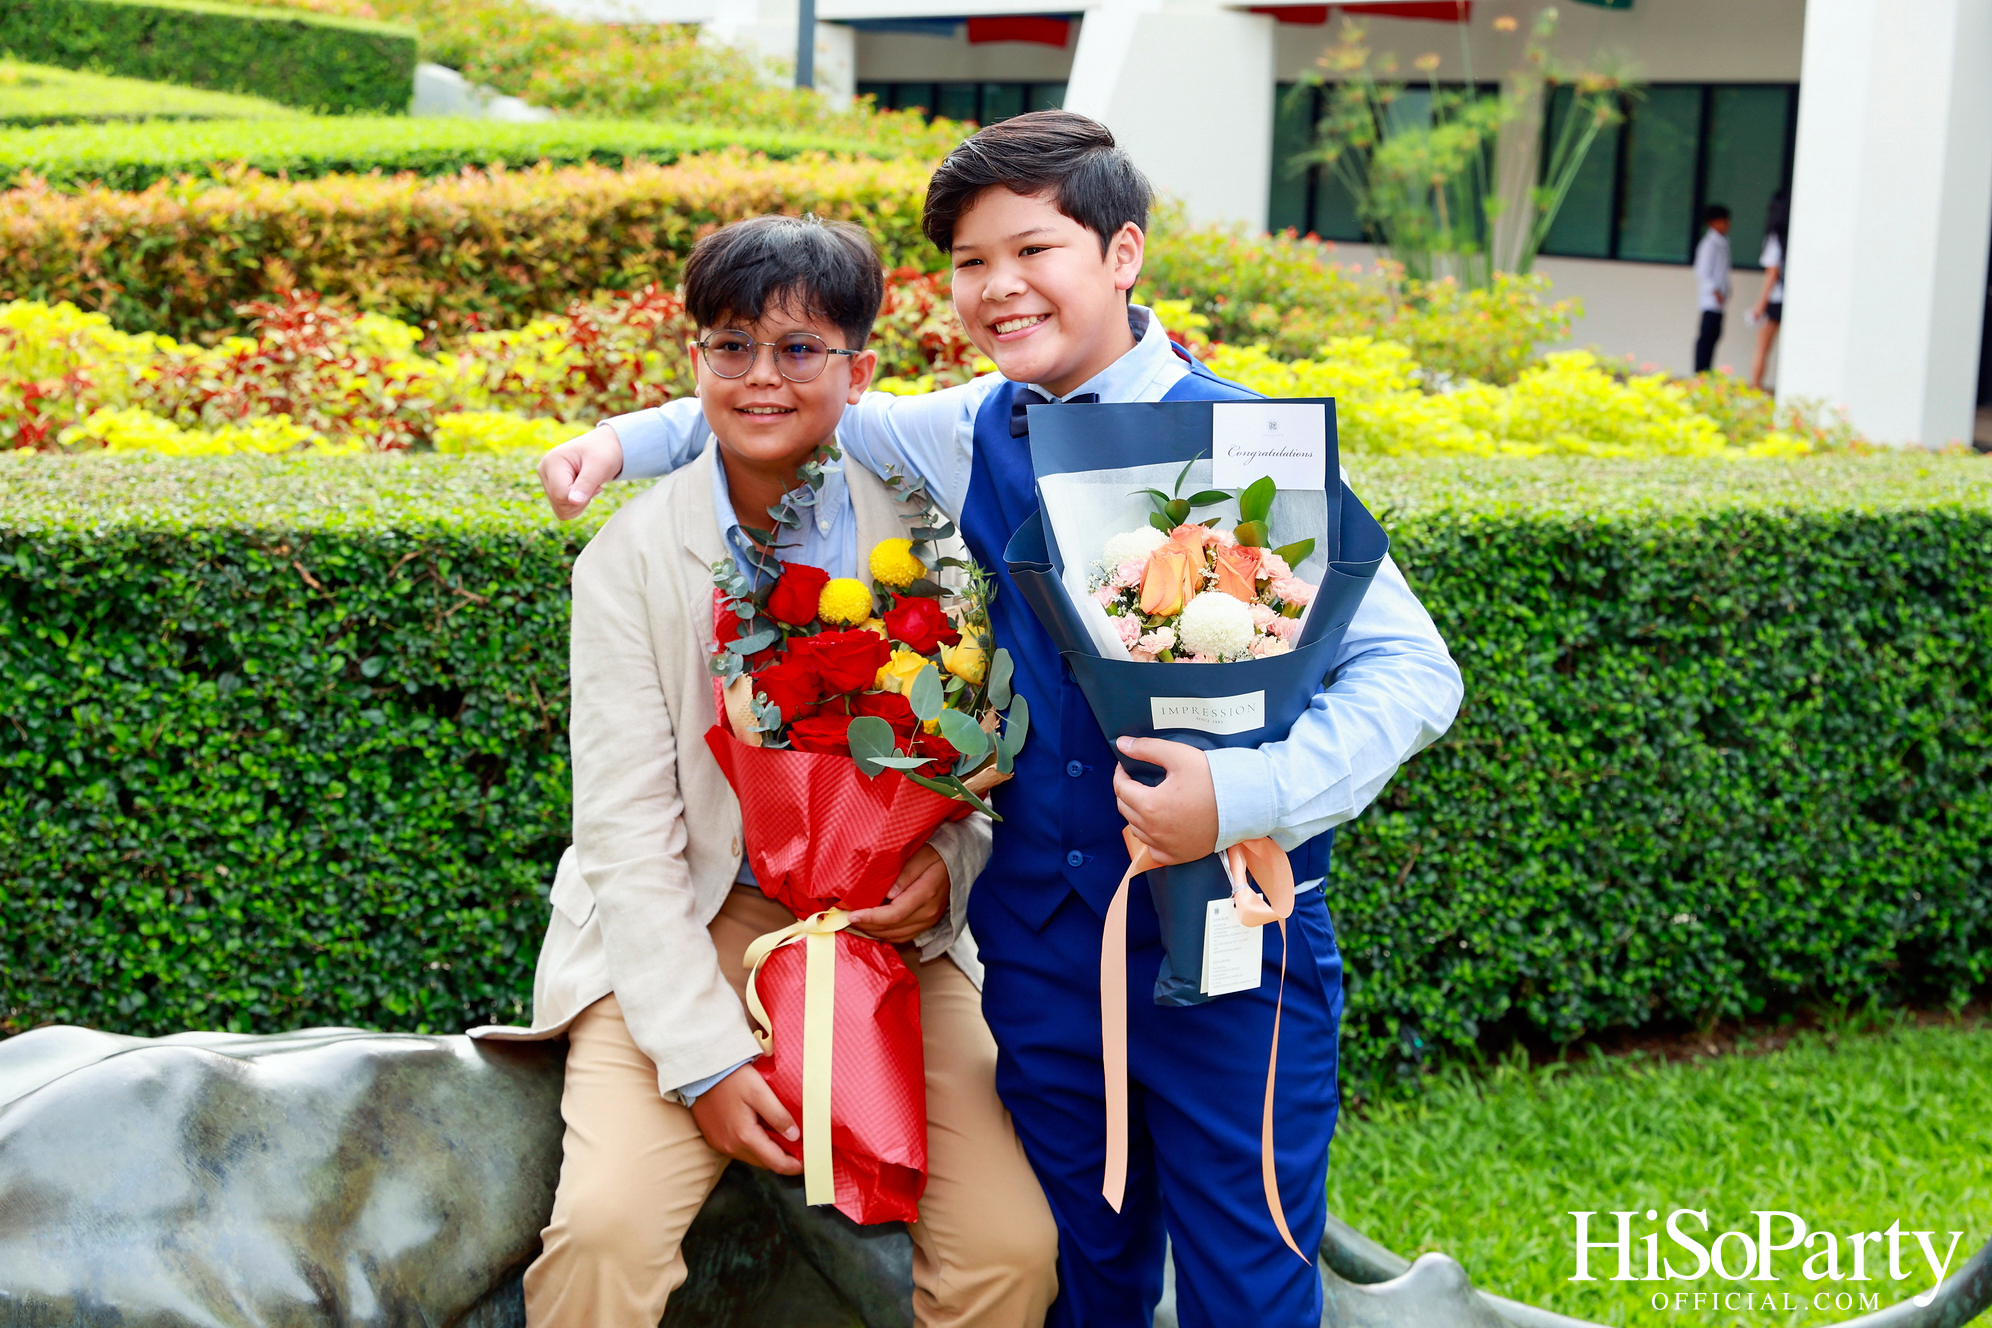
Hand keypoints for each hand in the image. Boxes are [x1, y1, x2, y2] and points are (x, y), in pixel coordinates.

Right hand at [537, 424, 623, 519]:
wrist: (605, 446)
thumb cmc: (604, 451)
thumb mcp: (600, 465)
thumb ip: (586, 483)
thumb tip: (574, 502)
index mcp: (552, 461)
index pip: (561, 494)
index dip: (582, 496)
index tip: (595, 482)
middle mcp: (544, 471)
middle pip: (560, 504)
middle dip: (581, 500)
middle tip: (593, 483)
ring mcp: (546, 480)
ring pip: (561, 510)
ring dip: (580, 504)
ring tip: (588, 484)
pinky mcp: (552, 489)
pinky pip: (563, 511)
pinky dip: (577, 506)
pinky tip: (583, 490)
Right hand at [689, 1065, 802, 1174]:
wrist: (702, 1072)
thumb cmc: (732, 1078)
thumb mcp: (760, 1092)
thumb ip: (778, 1115)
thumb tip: (794, 1136)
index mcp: (745, 1137)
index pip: (776, 1163)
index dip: (794, 1166)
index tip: (808, 1161)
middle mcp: (731, 1147)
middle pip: (764, 1163)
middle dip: (783, 1159)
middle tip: (798, 1146)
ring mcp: (721, 1144)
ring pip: (752, 1157)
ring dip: (767, 1152)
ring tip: (782, 1137)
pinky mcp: (715, 1139)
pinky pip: (739, 1150)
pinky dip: (753, 1145)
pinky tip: (760, 1130)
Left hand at [847, 844, 948, 943]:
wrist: (960, 861)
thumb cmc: (938, 853)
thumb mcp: (922, 854)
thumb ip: (906, 873)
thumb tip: (888, 893)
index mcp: (926, 893)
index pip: (895, 914)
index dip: (871, 917)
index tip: (851, 915)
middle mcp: (928, 912)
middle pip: (893, 928)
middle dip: (867, 926)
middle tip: (845, 918)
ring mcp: (930, 920)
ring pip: (897, 936)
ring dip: (874, 932)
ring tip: (856, 922)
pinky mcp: (928, 924)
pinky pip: (904, 936)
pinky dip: (886, 934)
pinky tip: (872, 925)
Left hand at [1112, 736, 1218, 865]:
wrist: (1244, 805)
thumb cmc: (1213, 779)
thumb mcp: (1179, 755)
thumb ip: (1147, 748)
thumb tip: (1121, 744)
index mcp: (1150, 805)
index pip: (1121, 788)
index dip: (1120, 774)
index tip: (1125, 766)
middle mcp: (1154, 830)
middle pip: (1125, 809)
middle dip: (1126, 792)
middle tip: (1135, 780)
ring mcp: (1166, 846)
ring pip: (1136, 830)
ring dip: (1135, 814)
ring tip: (1147, 799)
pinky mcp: (1178, 856)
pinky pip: (1153, 849)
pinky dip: (1150, 837)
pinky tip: (1158, 826)